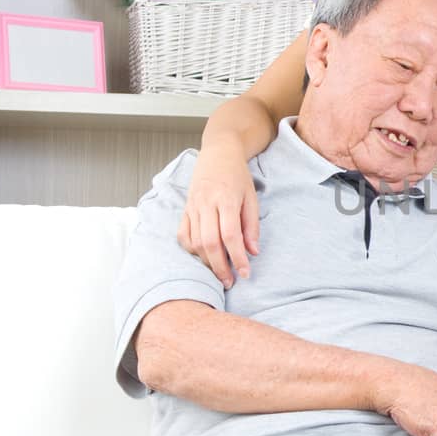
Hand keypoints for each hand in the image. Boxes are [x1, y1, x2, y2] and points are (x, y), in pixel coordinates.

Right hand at [178, 142, 260, 287]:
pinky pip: (183, 235)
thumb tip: (253, 252)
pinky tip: (203, 256)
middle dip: (220, 267)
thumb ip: (251, 226)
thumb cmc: (237, 176)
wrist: (218, 153)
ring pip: (195, 241)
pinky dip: (192, 250)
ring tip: (219, 273)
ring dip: (206, 261)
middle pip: (210, 243)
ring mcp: (192, 206)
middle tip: (230, 282)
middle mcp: (206, 204)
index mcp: (225, 199)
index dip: (238, 258)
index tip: (245, 273)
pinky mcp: (185, 209)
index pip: (231, 236)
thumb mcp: (251, 198)